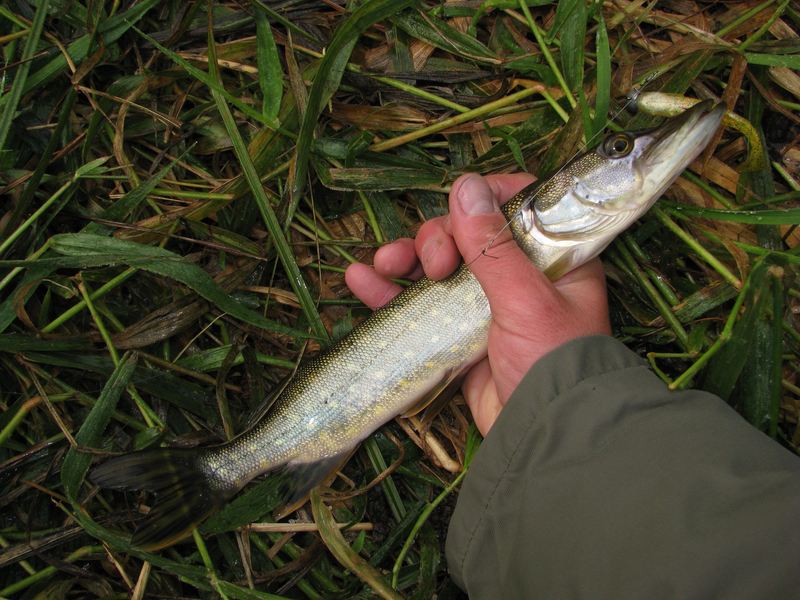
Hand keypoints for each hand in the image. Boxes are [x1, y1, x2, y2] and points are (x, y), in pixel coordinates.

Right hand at [345, 173, 610, 434]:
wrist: (542, 435)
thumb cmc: (551, 362)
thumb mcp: (527, 298)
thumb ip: (493, 245)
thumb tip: (465, 186)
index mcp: (550, 257)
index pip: (514, 205)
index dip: (481, 202)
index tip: (458, 216)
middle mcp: (518, 274)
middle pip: (466, 232)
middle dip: (437, 238)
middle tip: (434, 265)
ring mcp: (483, 305)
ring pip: (436, 265)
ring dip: (406, 258)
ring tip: (382, 263)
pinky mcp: (456, 334)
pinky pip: (418, 304)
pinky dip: (389, 292)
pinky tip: (360, 280)